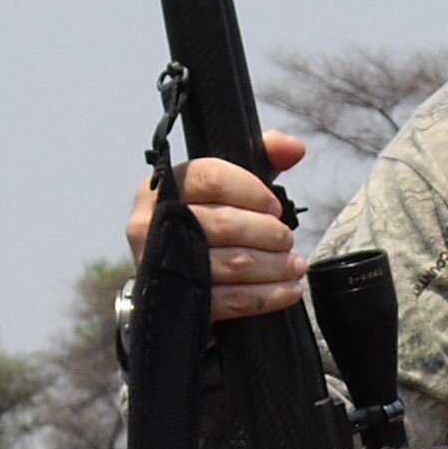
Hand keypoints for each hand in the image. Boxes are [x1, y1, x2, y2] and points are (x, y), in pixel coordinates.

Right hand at [126, 130, 307, 320]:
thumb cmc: (202, 223)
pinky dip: (268, 295)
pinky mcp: (177, 300)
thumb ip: (262, 159)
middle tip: (286, 239)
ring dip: (274, 265)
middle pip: (225, 223)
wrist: (168, 278)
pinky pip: (232, 299)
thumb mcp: (227, 186)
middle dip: (268, 232)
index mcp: (163, 185)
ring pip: (233, 263)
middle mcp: (153, 222)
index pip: (212, 177)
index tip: (275, 206)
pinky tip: (289, 290)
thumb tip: (293, 148)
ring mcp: (161, 264)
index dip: (252, 191)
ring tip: (295, 264)